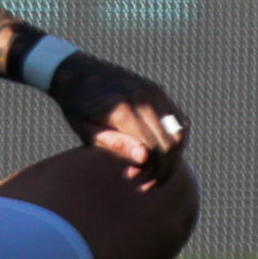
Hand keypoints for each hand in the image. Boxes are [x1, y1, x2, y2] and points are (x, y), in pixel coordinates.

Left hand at [44, 51, 189, 183]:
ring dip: (172, 154)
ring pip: (180, 130)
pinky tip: (154, 151)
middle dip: (167, 168)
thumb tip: (145, 159)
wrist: (77, 72)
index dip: (155, 172)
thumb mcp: (87, 132)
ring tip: (151, 169)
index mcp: (125, 110)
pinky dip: (173, 139)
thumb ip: (117, 145)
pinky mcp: (157, 90)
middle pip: (174, 140)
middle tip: (149, 184)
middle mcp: (145, 98)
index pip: (157, 147)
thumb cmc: (78, 107)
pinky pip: (177, 118)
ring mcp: (154, 91)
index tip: (141, 185)